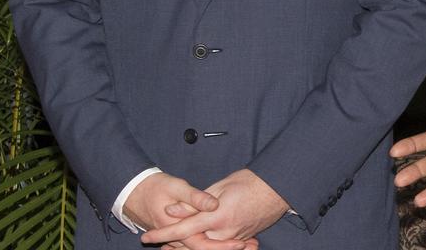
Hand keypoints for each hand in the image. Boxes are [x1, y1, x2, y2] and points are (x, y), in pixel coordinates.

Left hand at [140, 169, 287, 249]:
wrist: (279, 189)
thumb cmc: (251, 182)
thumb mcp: (220, 186)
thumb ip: (195, 202)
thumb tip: (172, 211)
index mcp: (218, 217)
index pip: (183, 229)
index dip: (163, 234)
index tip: (146, 237)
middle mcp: (226, 232)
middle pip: (193, 245)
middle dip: (174, 246)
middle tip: (158, 244)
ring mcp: (234, 238)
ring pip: (206, 247)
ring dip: (189, 246)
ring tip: (172, 244)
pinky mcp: (241, 239)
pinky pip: (219, 246)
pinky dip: (206, 244)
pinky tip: (197, 241)